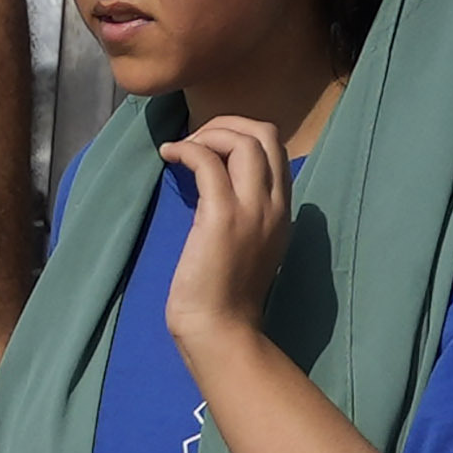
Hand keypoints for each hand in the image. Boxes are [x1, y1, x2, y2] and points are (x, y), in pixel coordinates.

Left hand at [156, 115, 294, 356]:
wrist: (221, 329)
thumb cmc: (225, 295)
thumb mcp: (248, 245)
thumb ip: (245, 213)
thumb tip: (215, 181)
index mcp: (283, 211)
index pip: (276, 150)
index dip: (242, 135)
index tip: (211, 147)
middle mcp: (275, 205)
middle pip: (266, 134)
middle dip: (228, 124)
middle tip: (197, 139)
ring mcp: (253, 209)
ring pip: (244, 140)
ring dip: (208, 133)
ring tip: (181, 149)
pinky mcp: (222, 216)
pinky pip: (208, 162)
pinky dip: (187, 149)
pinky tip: (168, 155)